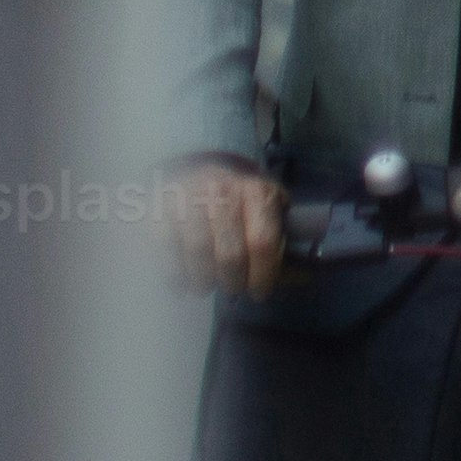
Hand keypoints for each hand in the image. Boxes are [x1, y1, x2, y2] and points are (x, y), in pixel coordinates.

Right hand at [170, 156, 283, 297]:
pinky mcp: (160, 209)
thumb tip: (301, 276)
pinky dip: (174, 274)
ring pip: (197, 252)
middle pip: (230, 253)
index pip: (263, 242)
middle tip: (233, 289)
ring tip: (206, 287)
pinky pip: (166, 250)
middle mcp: (223, 192)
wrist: (195, 167)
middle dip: (233, 281)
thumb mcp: (267, 207)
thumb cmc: (237, 199)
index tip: (259, 293)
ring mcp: (188, 199)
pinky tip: (180, 283)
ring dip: (203, 280)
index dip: (263, 275)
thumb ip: (280, 237)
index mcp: (257, 193)